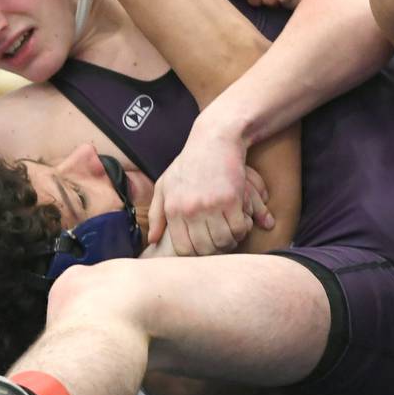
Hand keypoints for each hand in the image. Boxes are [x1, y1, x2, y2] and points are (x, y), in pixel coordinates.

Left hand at [147, 127, 273, 256]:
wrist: (214, 141)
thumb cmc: (189, 163)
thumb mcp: (165, 185)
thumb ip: (157, 214)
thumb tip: (152, 240)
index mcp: (173, 208)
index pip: (183, 248)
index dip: (195, 254)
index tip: (203, 247)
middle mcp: (190, 209)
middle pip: (204, 249)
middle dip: (214, 250)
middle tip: (220, 242)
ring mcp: (211, 205)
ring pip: (223, 241)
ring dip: (230, 241)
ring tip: (230, 233)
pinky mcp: (232, 199)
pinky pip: (238, 229)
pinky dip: (241, 230)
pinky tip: (240, 221)